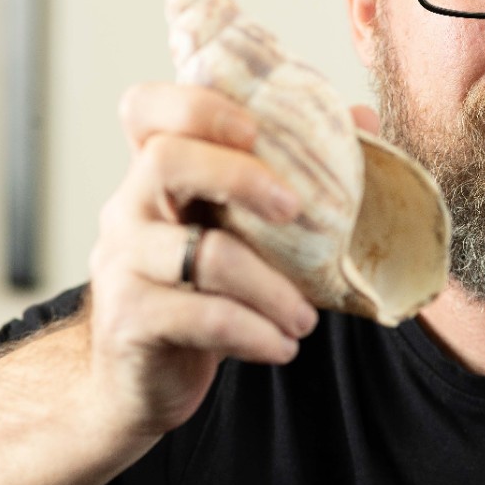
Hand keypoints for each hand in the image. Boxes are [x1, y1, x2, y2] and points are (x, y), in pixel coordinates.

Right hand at [85, 82, 319, 437]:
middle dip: (241, 177)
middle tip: (296, 211)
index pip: (145, 109)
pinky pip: (201, 317)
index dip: (195, 105)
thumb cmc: (210, 289)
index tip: (255, 127)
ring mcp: (121, 262)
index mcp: (159, 174)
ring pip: (202, 254)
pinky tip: (282, 346)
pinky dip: (255, 332)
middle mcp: (128, 207)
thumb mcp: (250, 228)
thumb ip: (298, 172)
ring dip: (273, 288)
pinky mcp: (128, 319)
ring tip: (307, 319)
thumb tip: (363, 118)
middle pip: (167, 159)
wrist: (149, 379)